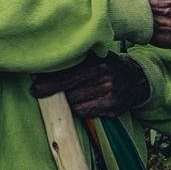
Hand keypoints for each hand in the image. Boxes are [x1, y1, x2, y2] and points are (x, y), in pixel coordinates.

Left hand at [31, 53, 149, 117]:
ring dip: (68, 101)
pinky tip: (81, 101)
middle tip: (40, 90)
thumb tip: (44, 59)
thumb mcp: (93, 56)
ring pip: (77, 106)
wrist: (136, 78)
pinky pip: (87, 113)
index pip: (68, 76)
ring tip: (68, 94)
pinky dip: (80, 109)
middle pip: (70, 93)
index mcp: (97, 65)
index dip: (49, 83)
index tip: (34, 87)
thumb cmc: (106, 64)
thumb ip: (74, 58)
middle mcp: (105, 81)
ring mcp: (111, 97)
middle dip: (54, 92)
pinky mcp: (114, 110)